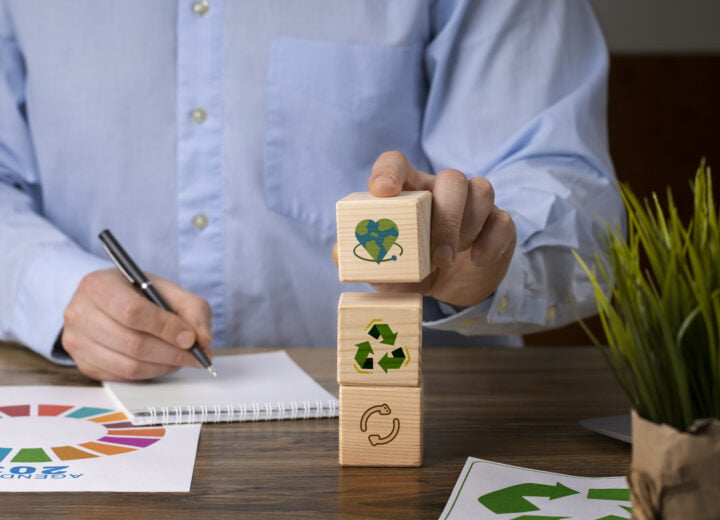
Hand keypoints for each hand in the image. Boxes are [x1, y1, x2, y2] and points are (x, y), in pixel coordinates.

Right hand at [61, 269, 212, 380]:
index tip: (190, 338)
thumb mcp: (168, 290)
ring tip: (183, 359)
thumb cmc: (139, 294)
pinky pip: (122, 377)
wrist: (108, 302)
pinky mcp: (84, 364)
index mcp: (98, 285)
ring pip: (128, 365)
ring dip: (164, 366)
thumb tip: (203, 340)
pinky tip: (163, 362)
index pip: (132, 312)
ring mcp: (76, 341)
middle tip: (196, 355)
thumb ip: (192, 309)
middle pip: (132, 343)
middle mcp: (79, 313)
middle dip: (171, 352)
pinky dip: (150, 373)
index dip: (165, 328)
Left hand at [365, 151, 516, 306]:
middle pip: (451, 178)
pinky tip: (477, 260)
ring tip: (452, 259)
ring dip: (467, 227)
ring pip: (481, 191)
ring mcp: (473, 204)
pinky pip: (502, 220)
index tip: (382, 192)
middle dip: (446, 217)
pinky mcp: (497, 223)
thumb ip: (363, 259)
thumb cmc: (411, 268)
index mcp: (408, 191)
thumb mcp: (385, 269)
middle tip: (437, 255)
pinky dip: (491, 241)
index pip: (396, 163)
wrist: (450, 287)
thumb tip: (339, 253)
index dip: (389, 172)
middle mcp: (440, 189)